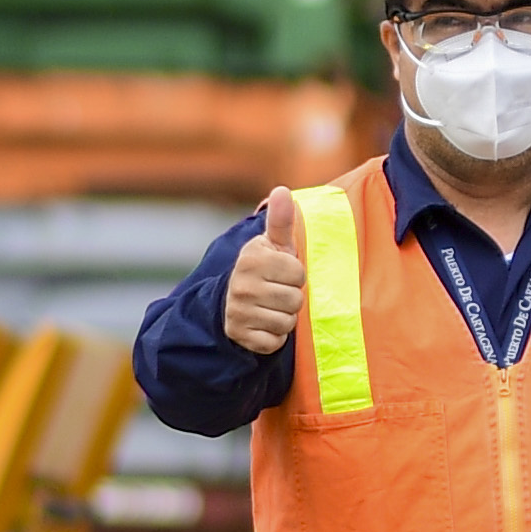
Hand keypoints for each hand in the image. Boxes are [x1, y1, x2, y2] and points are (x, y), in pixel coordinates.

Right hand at [223, 188, 306, 353]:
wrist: (231, 302)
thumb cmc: (264, 270)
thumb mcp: (272, 245)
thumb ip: (280, 220)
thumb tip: (282, 190)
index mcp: (252, 259)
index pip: (299, 274)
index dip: (295, 275)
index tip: (281, 273)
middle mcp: (241, 285)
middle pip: (295, 299)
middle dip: (291, 298)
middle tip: (276, 293)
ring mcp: (238, 311)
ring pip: (287, 322)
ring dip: (285, 318)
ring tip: (270, 308)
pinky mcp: (240, 335)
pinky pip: (275, 342)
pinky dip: (274, 337)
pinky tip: (263, 325)